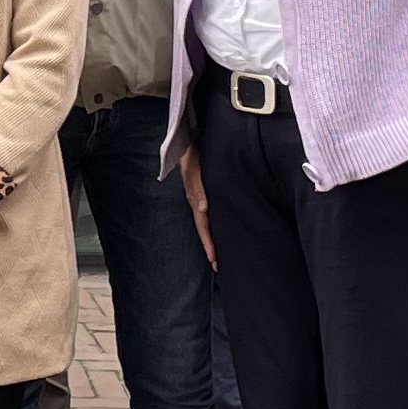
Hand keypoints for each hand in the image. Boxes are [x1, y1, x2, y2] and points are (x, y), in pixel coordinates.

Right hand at [179, 148, 213, 264]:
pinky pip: (208, 215)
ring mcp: (200, 199)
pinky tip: (220, 229)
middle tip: (218, 265)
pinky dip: (213, 226)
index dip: (208, 243)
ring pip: (206, 224)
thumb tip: (203, 209)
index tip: (214, 259)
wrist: (187, 142)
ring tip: (219, 253)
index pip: (203, 227)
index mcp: (195, 200)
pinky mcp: (203, 194)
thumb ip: (198, 188)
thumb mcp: (195, 170)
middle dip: (210, 247)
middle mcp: (197, 202)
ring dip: (212, 238)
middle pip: (204, 230)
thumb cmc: (193, 155)